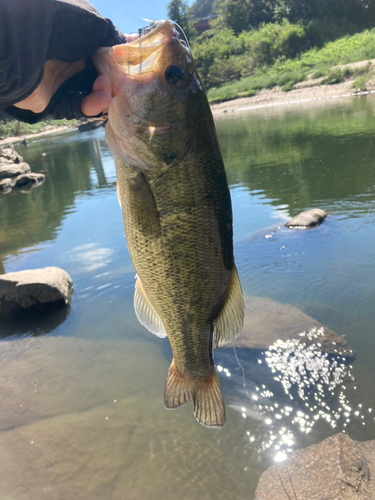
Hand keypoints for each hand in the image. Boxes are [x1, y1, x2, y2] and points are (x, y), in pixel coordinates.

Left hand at [14, 33, 138, 117]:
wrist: (20, 48)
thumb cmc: (57, 27)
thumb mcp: (92, 24)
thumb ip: (113, 36)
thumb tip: (131, 42)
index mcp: (77, 37)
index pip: (105, 53)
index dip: (120, 61)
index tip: (135, 68)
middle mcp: (69, 58)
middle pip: (101, 75)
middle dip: (115, 81)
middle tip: (126, 85)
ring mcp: (60, 80)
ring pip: (92, 93)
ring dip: (105, 93)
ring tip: (107, 90)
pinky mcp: (54, 100)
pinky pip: (78, 107)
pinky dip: (92, 105)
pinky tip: (102, 99)